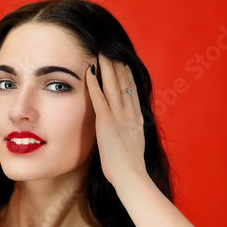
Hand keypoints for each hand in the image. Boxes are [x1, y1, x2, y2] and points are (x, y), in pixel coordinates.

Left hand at [85, 55, 147, 186]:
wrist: (132, 177)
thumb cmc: (130, 167)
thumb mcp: (133, 145)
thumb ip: (129, 134)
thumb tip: (124, 131)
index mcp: (137, 119)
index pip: (132, 90)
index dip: (126, 74)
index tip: (122, 62)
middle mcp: (130, 113)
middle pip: (124, 83)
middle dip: (117, 65)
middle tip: (110, 50)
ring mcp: (119, 117)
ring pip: (113, 86)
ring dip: (106, 68)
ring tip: (101, 53)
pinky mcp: (106, 123)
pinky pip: (99, 98)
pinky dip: (94, 83)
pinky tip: (89, 71)